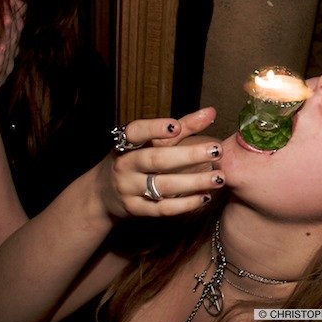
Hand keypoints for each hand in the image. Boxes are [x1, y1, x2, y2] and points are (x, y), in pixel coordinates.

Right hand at [95, 108, 224, 217]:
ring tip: (219, 178)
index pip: (137, 132)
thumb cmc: (135, 159)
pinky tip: (205, 196)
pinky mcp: (136, 209)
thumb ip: (182, 127)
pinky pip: (163, 208)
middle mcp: (125, 165)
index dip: (154, 128)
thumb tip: (211, 111)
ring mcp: (128, 189)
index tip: (176, 125)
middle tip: (216, 150)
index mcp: (127, 143)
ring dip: (193, 182)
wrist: (103, 193)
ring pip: (163, 186)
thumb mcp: (151, 142)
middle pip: (157, 159)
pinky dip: (185, 204)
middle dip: (189, 155)